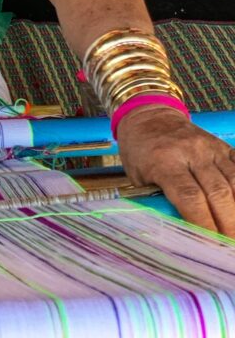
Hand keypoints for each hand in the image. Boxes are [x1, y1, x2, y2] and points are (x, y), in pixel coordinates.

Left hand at [117, 106, 234, 236]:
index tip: (210, 246)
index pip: (189, 197)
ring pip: (234, 182)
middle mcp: (190, 152)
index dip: (203, 224)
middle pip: (217, 193)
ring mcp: (209, 147)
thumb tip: (178, 233)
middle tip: (228, 247)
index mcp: (164, 160)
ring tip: (233, 232)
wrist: (149, 115)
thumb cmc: (140, 151)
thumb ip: (156, 201)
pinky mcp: (222, 146)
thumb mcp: (138, 177)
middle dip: (227, 224)